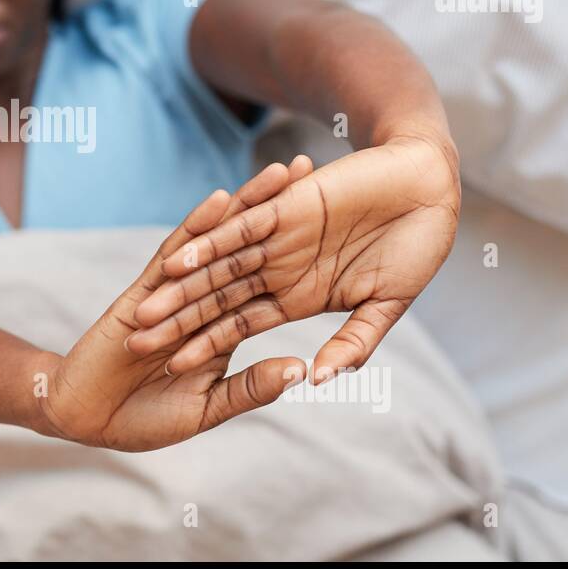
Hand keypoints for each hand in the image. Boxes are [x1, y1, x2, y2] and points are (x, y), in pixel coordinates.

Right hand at [36, 159, 314, 451]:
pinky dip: (197, 226)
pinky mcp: (145, 290)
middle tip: (313, 168)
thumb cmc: (144, 420)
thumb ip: (249, 388)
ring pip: (218, 239)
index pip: (271, 277)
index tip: (340, 217)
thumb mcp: (206, 410)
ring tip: (279, 172)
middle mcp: (205, 298)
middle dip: (281, 209)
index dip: (302, 248)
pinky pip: (175, 252)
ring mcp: (175, 290)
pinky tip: (220, 199)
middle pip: (251, 245)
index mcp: (226, 325)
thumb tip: (300, 369)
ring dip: (246, 204)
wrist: (85, 417)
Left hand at [127, 133, 460, 384]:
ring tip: (143, 310)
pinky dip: (209, 244)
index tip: (169, 374)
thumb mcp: (385, 306)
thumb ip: (353, 343)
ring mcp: (277, 236)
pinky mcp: (284, 206)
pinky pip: (239, 228)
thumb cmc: (417, 248)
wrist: (433, 188)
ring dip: (181, 288)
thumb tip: (320, 380)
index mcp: (297, 295)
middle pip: (214, 300)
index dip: (205, 348)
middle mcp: (278, 267)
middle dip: (176, 323)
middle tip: (134, 347)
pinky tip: (177, 261)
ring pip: (216, 267)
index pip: (238, 327)